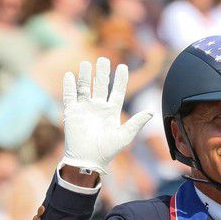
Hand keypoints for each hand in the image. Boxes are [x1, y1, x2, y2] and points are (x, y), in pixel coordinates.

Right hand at [60, 57, 151, 175]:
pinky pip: (70, 96)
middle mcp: (98, 108)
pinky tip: (70, 75)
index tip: (123, 67)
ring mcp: (84, 109)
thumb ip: (136, 123)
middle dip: (102, 72)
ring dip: (86, 75)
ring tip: (87, 63)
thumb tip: (151, 112)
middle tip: (104, 59)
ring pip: (85, 87)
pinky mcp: (71, 113)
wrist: (87, 160)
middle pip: (100, 85)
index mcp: (111, 112)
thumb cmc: (107, 151)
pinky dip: (69, 86)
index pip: (117, 91)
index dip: (120, 79)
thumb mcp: (125, 136)